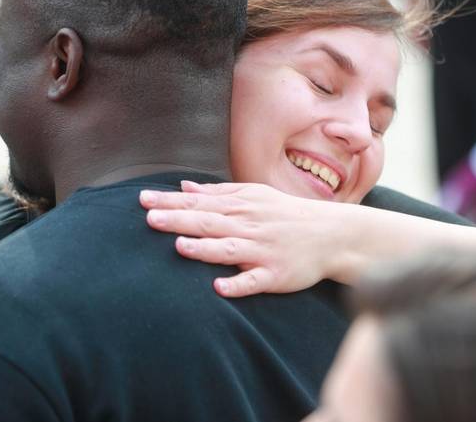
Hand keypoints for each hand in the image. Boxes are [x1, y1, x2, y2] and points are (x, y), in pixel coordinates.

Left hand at [139, 181, 344, 297]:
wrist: (332, 234)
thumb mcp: (254, 195)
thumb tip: (183, 187)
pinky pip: (254, 281)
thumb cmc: (286, 214)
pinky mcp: (275, 274)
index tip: (143, 200)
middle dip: (179, 221)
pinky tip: (220, 288)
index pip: (199, 203)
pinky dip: (238, 284)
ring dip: (204, 249)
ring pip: (229, 249)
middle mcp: (249, 226)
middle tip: (150, 219)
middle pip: (209, 223)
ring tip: (179, 247)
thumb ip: (218, 193)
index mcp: (241, 206)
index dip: (170, 202)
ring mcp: (262, 251)